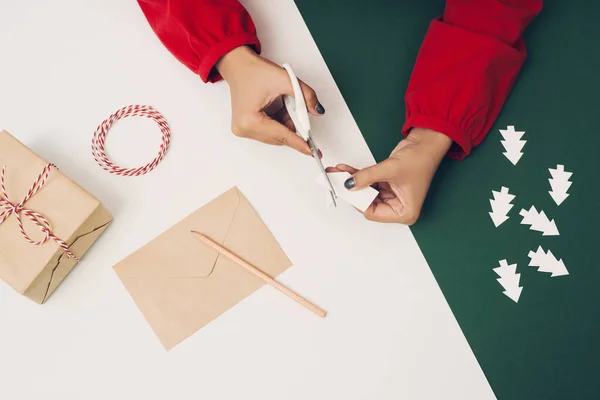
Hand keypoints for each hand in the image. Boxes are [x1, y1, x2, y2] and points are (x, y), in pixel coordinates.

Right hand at [216, 46, 324, 154]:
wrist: (238, 66)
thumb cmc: (253, 71)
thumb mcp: (285, 79)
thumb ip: (305, 95)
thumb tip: (317, 110)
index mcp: (250, 120)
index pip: (282, 135)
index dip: (299, 142)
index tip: (312, 152)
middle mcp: (244, 128)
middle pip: (279, 138)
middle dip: (294, 127)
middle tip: (302, 112)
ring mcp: (243, 130)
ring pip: (276, 136)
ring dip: (286, 123)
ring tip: (284, 104)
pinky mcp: (245, 128)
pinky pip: (270, 132)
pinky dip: (279, 122)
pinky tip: (278, 108)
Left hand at [326, 128, 451, 223]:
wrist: (426, 142)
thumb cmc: (421, 159)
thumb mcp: (390, 169)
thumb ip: (367, 177)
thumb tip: (349, 184)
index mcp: (404, 212)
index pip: (373, 213)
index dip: (358, 201)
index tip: (345, 190)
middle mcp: (397, 207)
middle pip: (367, 203)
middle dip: (352, 191)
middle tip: (337, 182)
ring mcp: (391, 195)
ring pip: (365, 192)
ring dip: (352, 181)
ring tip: (338, 173)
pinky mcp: (386, 184)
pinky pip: (368, 182)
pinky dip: (357, 176)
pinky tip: (346, 170)